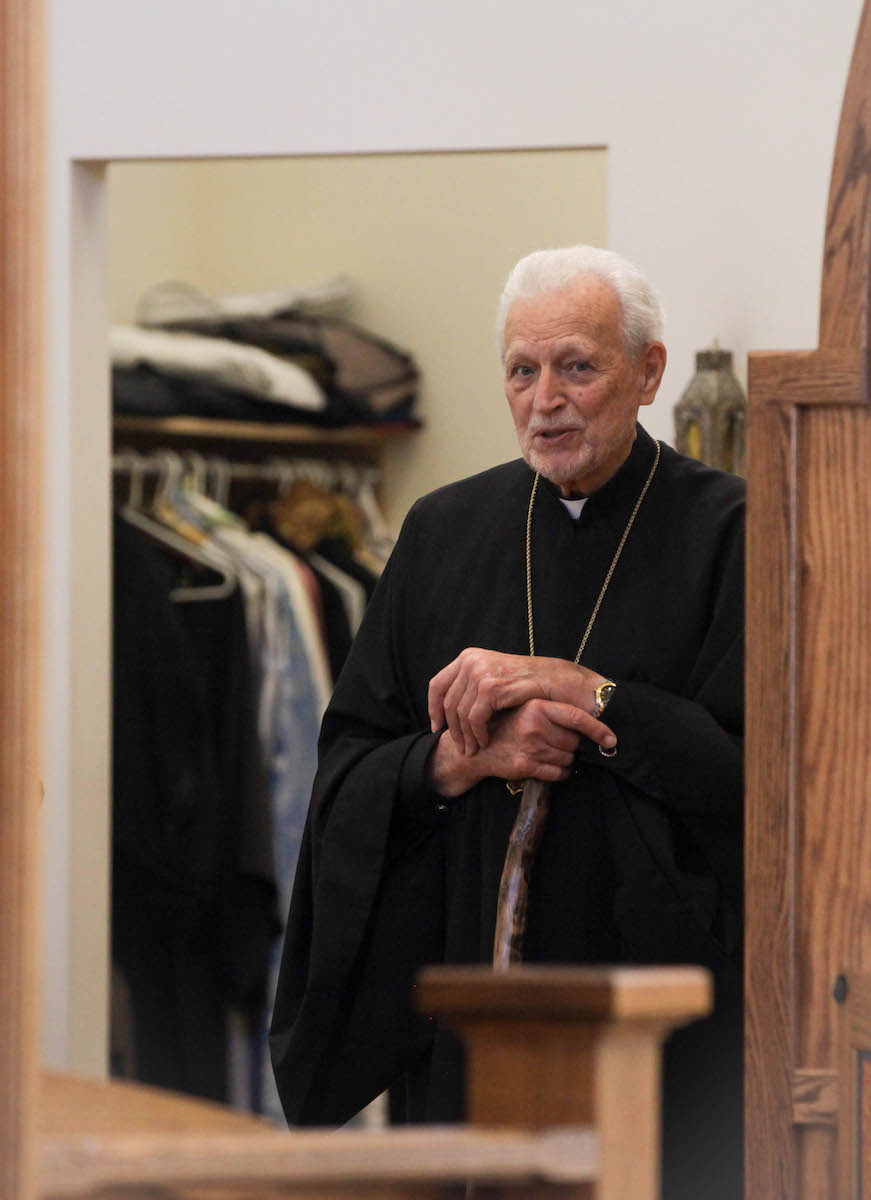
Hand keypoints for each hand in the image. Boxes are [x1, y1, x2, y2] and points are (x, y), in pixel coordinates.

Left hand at [428, 647, 612, 754]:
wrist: (562, 683)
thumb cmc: (532, 685)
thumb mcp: (497, 680)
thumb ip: (474, 688)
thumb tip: (450, 710)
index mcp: (469, 657)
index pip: (437, 684)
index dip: (433, 708)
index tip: (437, 727)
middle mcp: (471, 661)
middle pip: (447, 702)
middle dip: (452, 729)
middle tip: (460, 746)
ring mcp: (481, 672)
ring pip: (459, 713)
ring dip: (466, 736)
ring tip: (473, 750)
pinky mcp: (492, 687)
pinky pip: (474, 718)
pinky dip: (478, 734)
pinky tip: (485, 742)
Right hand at [431, 697, 601, 796]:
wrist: (477, 746)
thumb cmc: (508, 726)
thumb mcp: (528, 711)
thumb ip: (553, 713)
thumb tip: (591, 726)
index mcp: (537, 706)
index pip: (577, 718)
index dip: (598, 730)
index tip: (612, 740)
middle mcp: (533, 725)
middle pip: (574, 742)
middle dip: (572, 746)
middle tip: (556, 743)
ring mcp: (529, 746)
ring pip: (569, 759)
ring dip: (566, 761)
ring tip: (548, 754)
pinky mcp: (525, 766)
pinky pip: (559, 774)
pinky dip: (560, 773)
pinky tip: (548, 766)